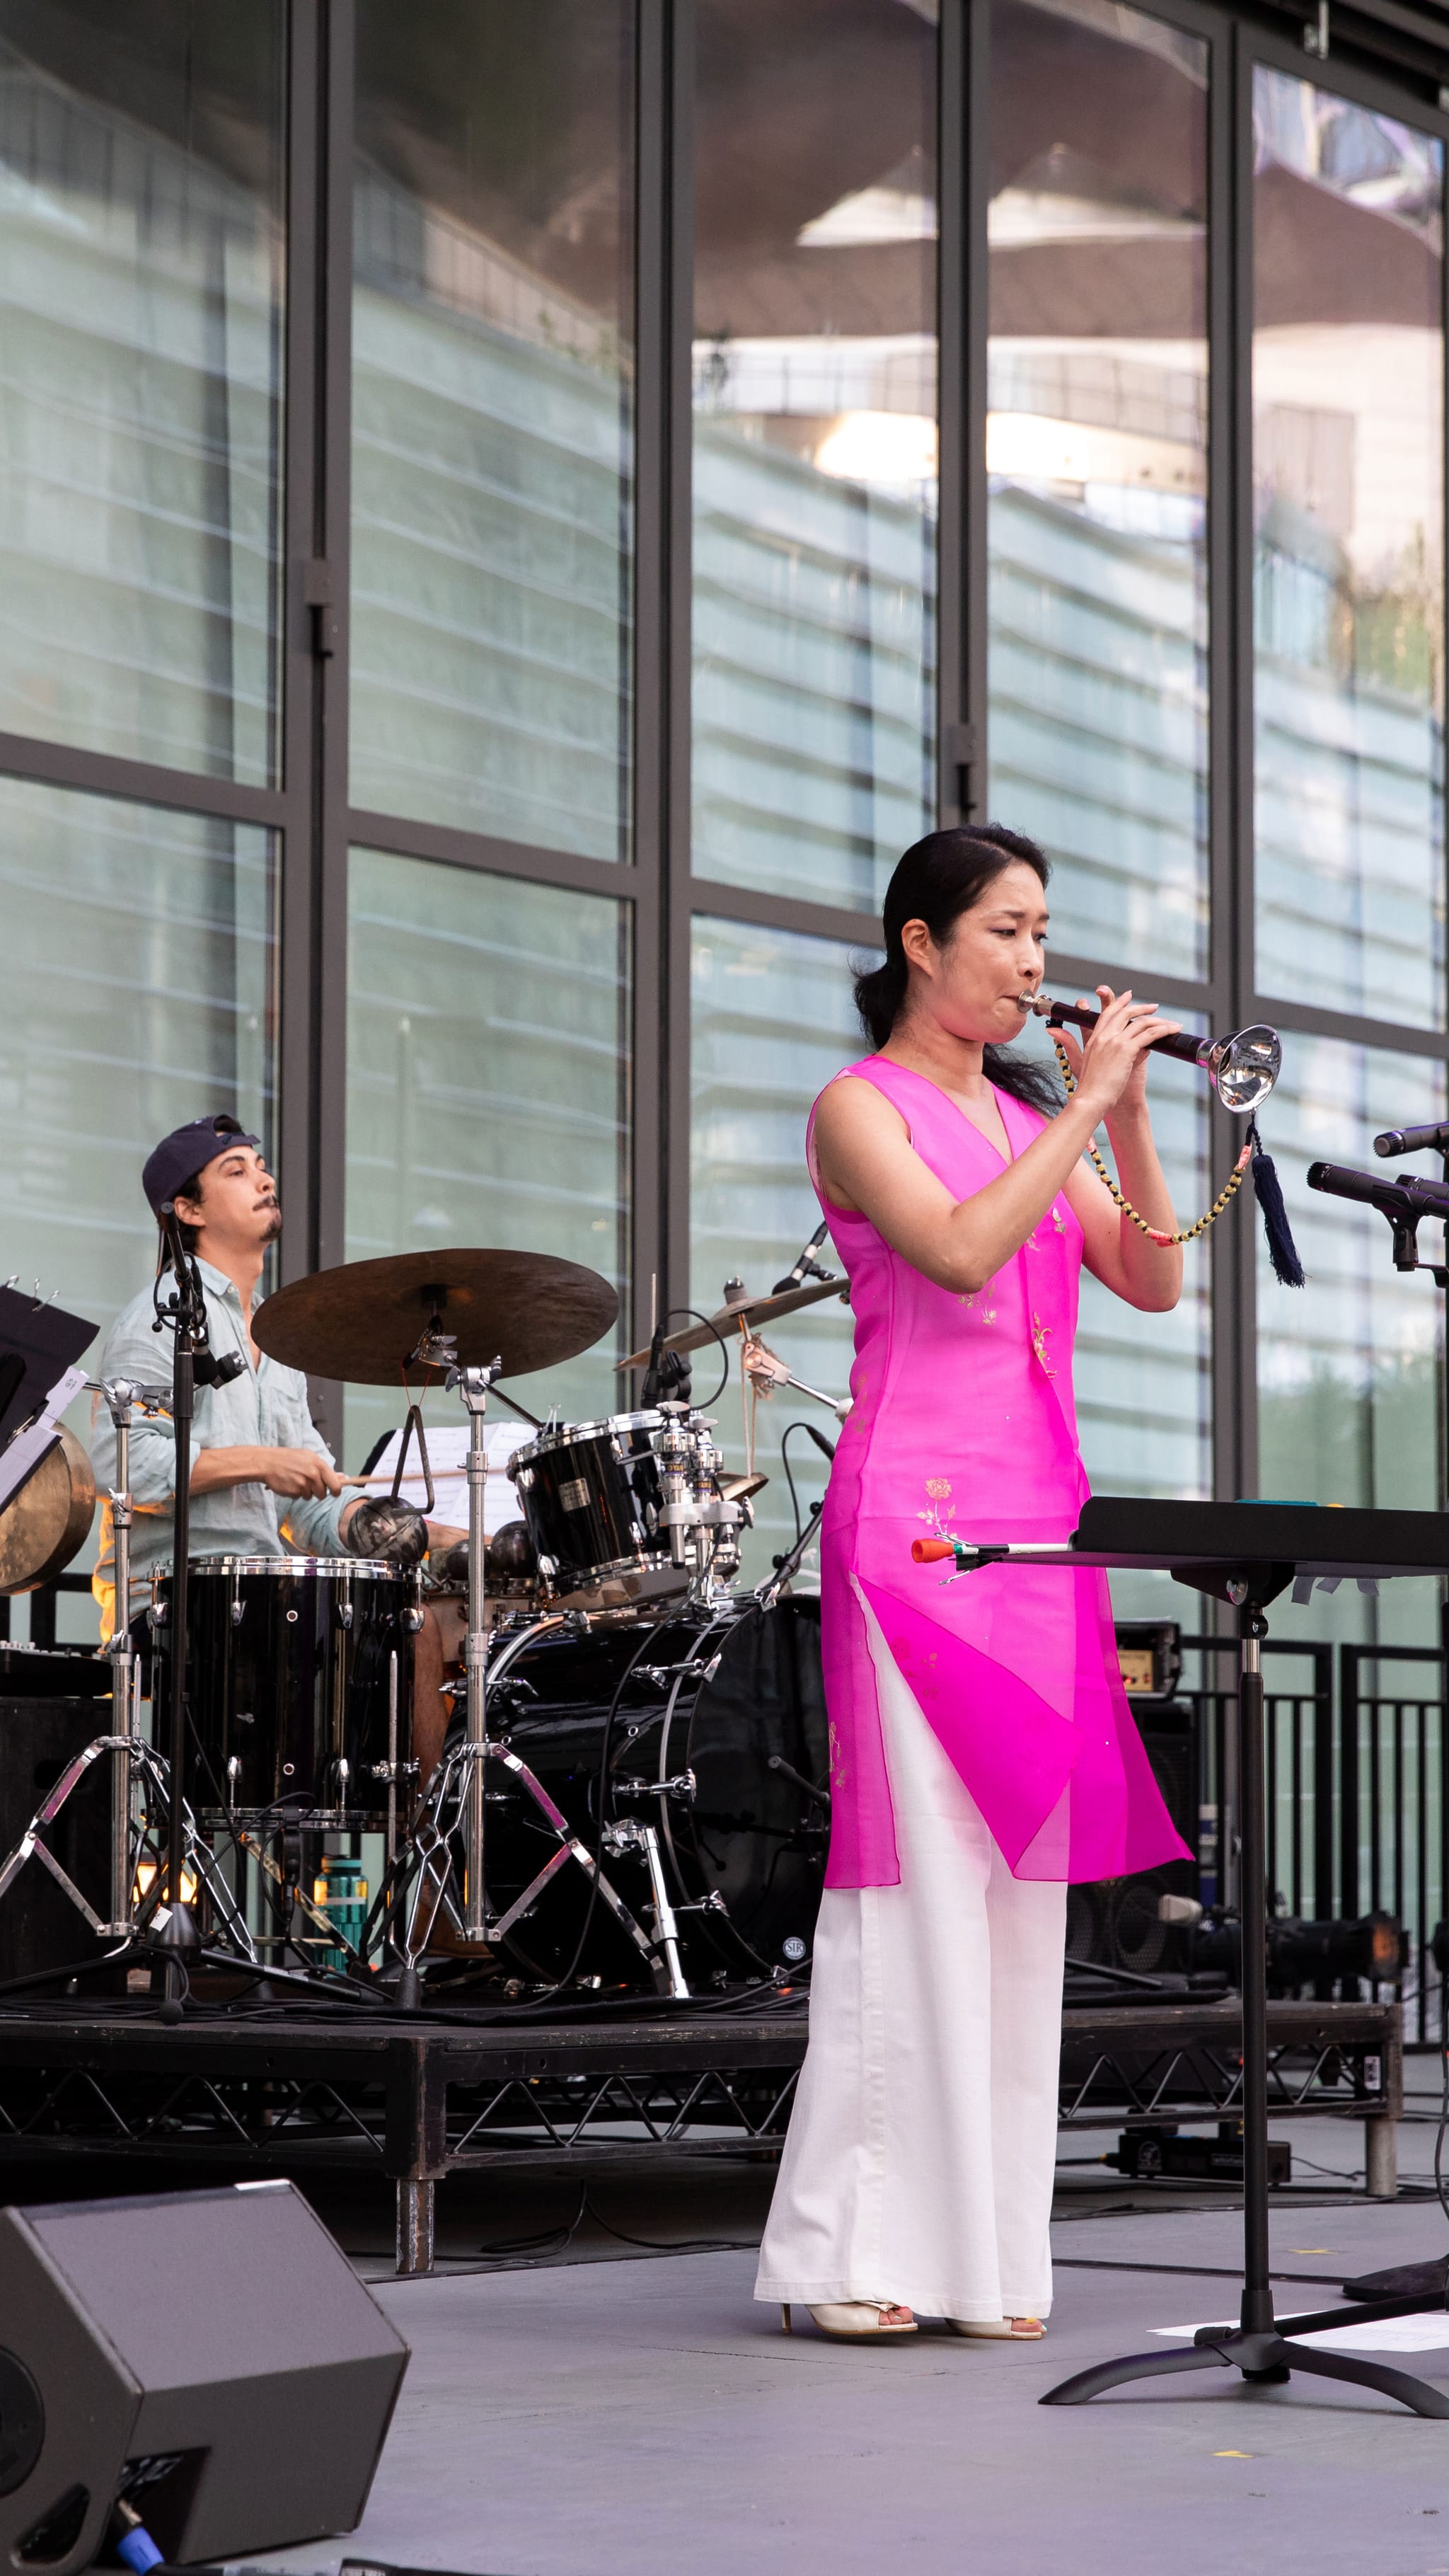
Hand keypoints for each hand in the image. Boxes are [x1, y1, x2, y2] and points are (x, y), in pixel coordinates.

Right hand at [256, 1447, 346, 1500]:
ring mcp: (303, 1484)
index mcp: (319, 1464)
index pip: (335, 1484)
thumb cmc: (288, 1458)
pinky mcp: (294, 1492)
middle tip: (308, 1483)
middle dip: (317, 1491)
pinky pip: (299, 1497)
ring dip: (305, 1492)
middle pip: (323, 1493)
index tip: (335, 1492)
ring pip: (310, 1496)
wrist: (267, 1462)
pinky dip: (295, 1493)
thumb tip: (342, 1477)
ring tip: (296, 1480)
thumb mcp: (308, 1457)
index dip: (336, 1490)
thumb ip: (325, 1469)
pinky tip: (290, 1483)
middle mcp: (313, 1474)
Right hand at [1056, 986, 1180, 1125]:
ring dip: (1158, 1020)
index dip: (1118, 1003)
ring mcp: (1115, 1041)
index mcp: (1093, 1038)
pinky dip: (1163, 1030)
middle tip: (1152, 1007)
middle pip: (1124, 1013)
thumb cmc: (1087, 1087)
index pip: (1107, 1014)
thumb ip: (1068, 1043)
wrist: (1091, 1100)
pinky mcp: (1126, 1049)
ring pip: (1140, 1022)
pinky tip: (1172, 1030)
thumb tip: (1052, 1031)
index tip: (1127, 996)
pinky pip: (1149, 1033)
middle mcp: (1103, 1036)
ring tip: (1169, 1022)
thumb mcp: (1076, 1062)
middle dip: (1140, 1007)